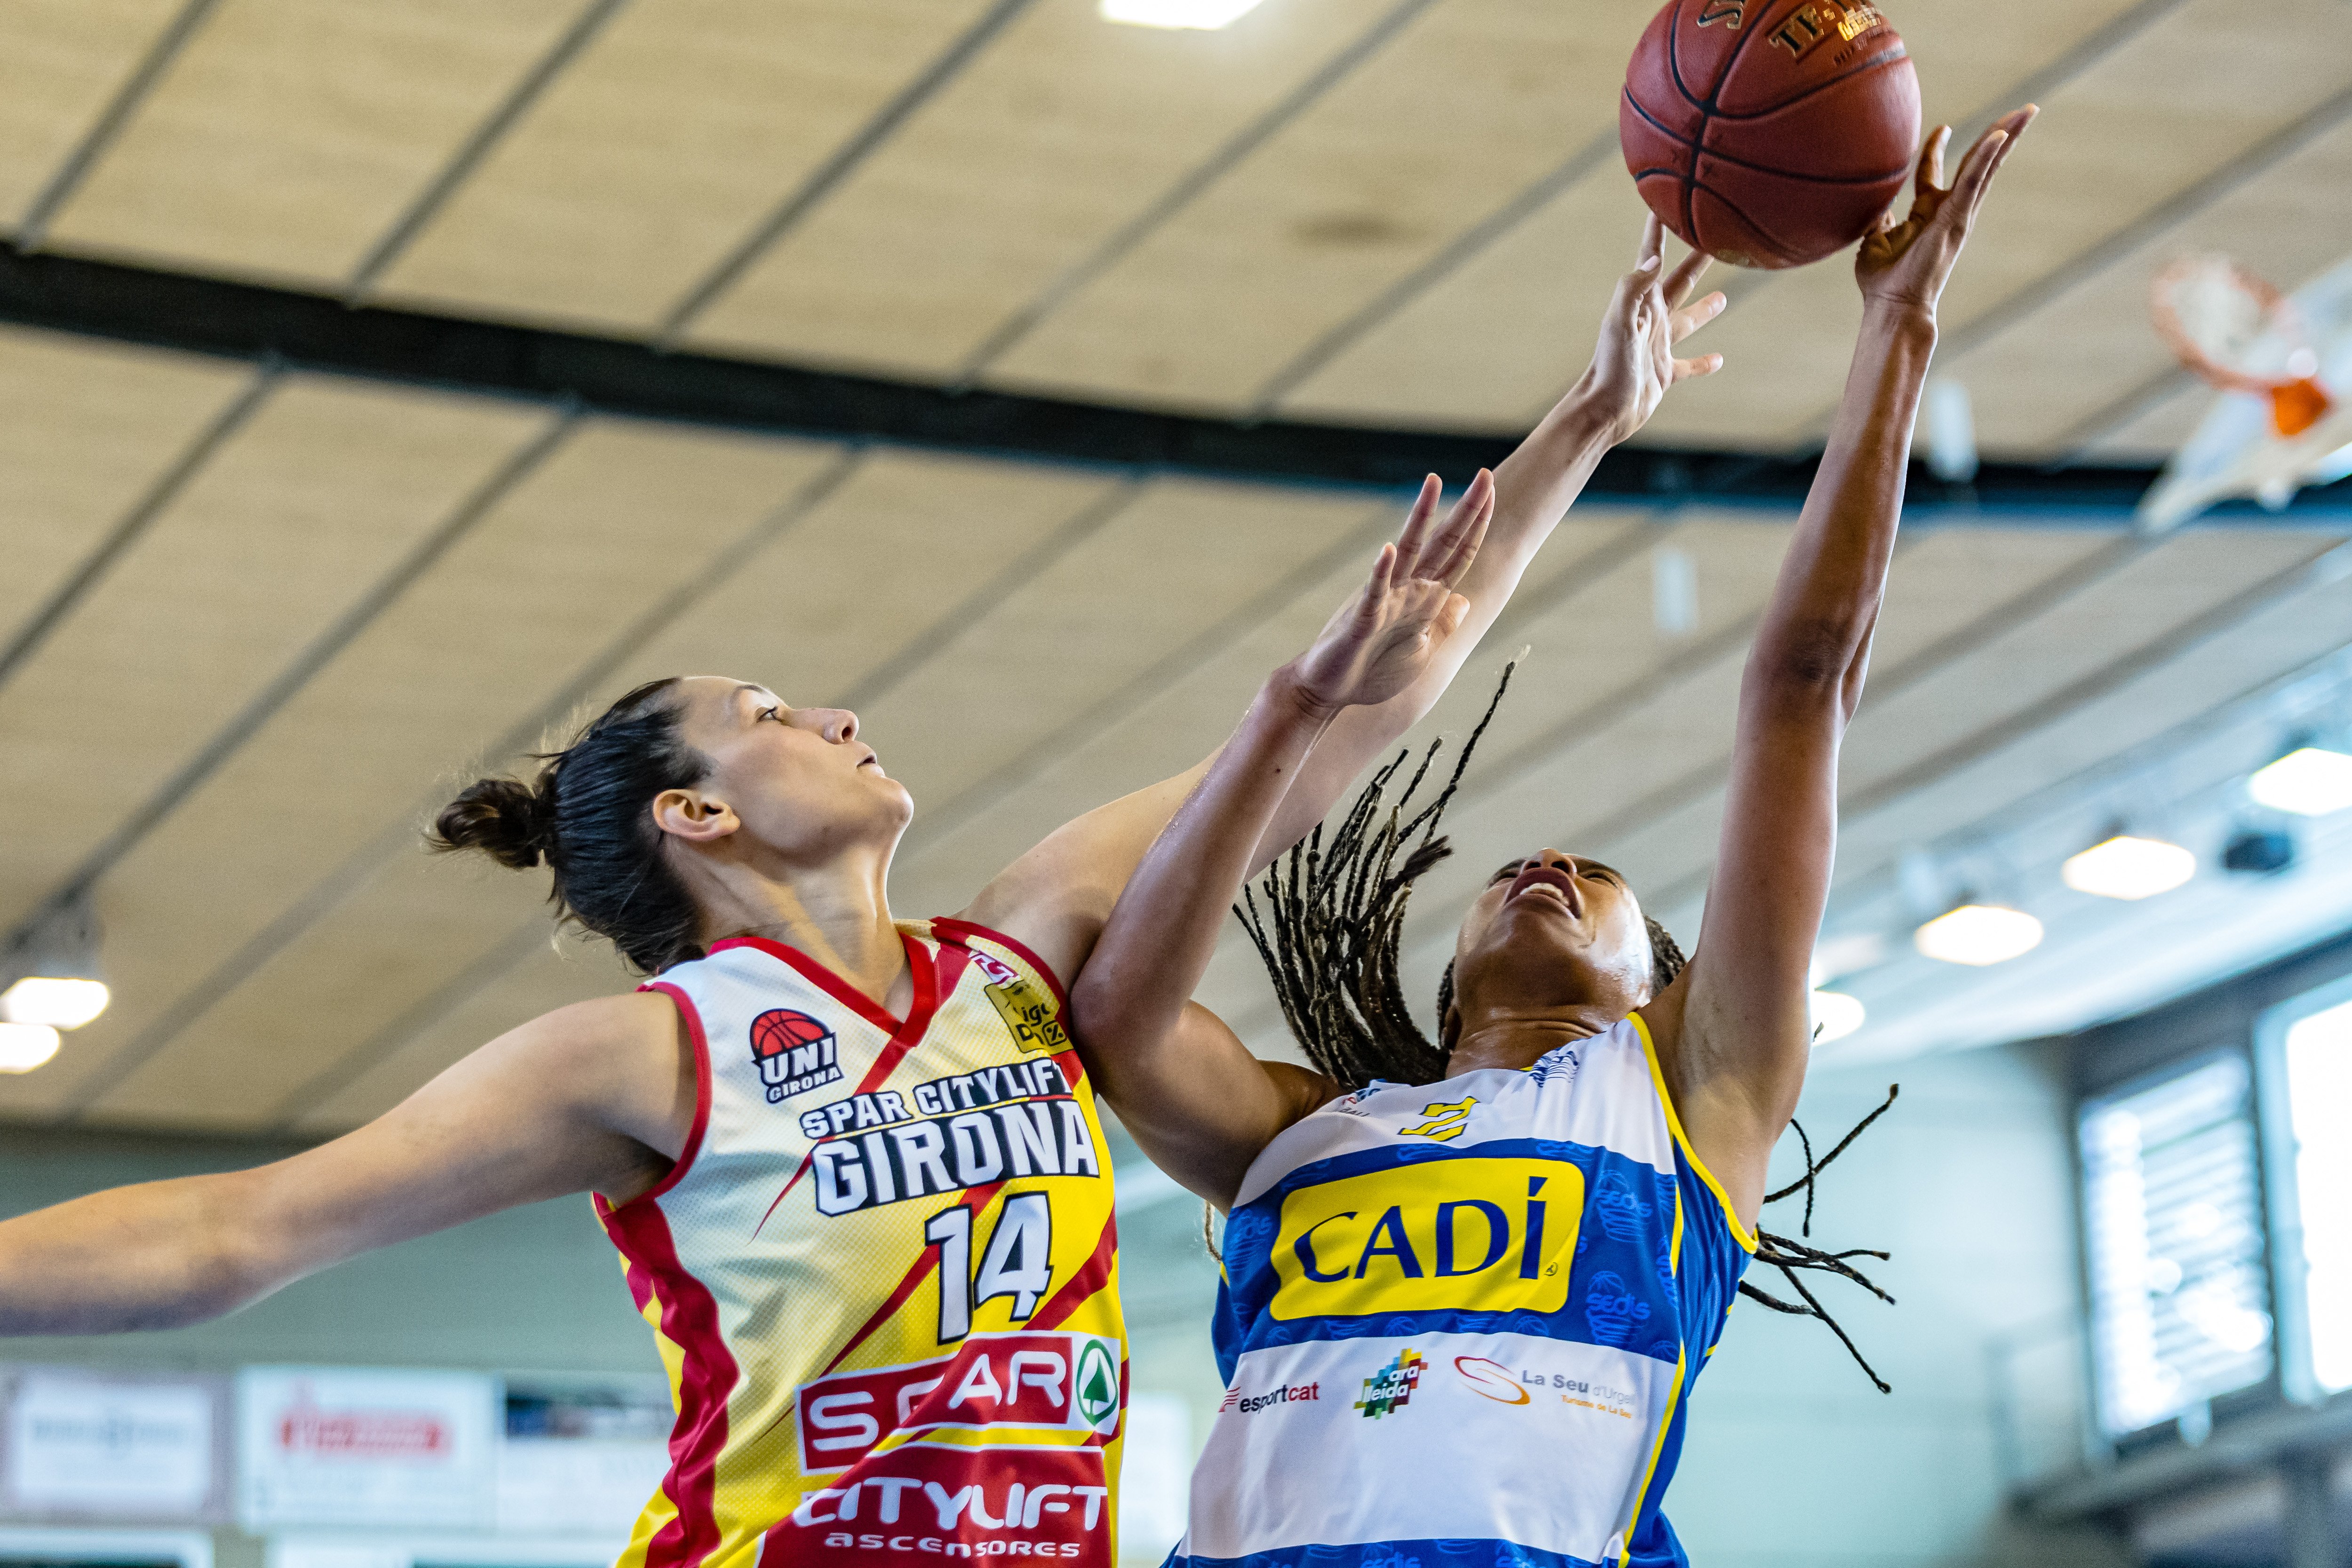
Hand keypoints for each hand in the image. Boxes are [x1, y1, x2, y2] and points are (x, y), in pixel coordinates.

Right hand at [1286, 470, 1493, 715]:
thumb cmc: (1373, 673)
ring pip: (1407, 551)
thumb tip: (1465, 600)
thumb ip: (1442, 624)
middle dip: (1465, 511)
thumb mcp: (1421, 651)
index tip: (1493, 494)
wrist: (1331, 692)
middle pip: (1441, 543)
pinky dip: (1381, 572)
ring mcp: (1385, 600)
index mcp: (1425, 600)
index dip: (1478, 528)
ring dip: (1421, 517)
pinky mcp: (1362, 619)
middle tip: (1485, 475)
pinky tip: (1387, 550)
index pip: (1459, 556)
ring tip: (1433, 482)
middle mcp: (1407, 590)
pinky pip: (1373, 593)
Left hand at [1568, 217, 1725, 445]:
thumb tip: (1654, 257)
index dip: (1660, 228)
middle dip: (1695, 260)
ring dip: (1703, 309)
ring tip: (1724, 296)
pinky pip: (1688, 364)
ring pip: (1687, 321)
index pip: (1652, 255)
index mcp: (1641, 302)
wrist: (1603, 410)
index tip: (1669, 199)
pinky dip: (1703, 362)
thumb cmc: (1609, 366)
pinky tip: (1718, 359)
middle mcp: (1651, 320)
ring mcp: (1658, 346)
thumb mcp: (1620, 321)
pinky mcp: (1663, 373)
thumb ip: (1633, 288)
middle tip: (1715, 240)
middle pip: (1678, 282)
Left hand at [1857, 106, 2036, 315]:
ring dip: (2006, 137)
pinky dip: (1987, 157)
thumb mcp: (1874, 242)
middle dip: (1996, 136)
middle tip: (2019, 111)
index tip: (1941, 128)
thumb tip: (1872, 206)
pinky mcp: (1957, 218)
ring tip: (2027, 111)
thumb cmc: (1883, 283)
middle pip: (1976, 164)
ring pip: (1986, 167)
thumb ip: (1878, 221)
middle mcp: (1949, 210)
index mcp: (1927, 214)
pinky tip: (2000, 134)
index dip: (1935, 149)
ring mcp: (1957, 214)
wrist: (1894, 307)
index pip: (1934, 172)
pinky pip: (1975, 180)